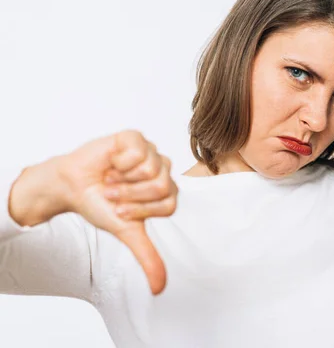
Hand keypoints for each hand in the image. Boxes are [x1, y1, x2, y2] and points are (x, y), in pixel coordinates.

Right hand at [60, 130, 177, 294]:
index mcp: (167, 191)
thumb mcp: (126, 232)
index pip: (168, 204)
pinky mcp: (135, 137)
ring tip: (110, 178)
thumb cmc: (100, 205)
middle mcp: (163, 170)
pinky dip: (118, 162)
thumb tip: (160, 289)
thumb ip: (147, 256)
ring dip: (122, 180)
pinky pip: (137, 151)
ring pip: (151, 169)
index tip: (122, 209)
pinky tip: (110, 162)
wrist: (71, 186)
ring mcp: (151, 152)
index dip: (140, 210)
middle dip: (131, 195)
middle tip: (113, 193)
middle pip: (162, 186)